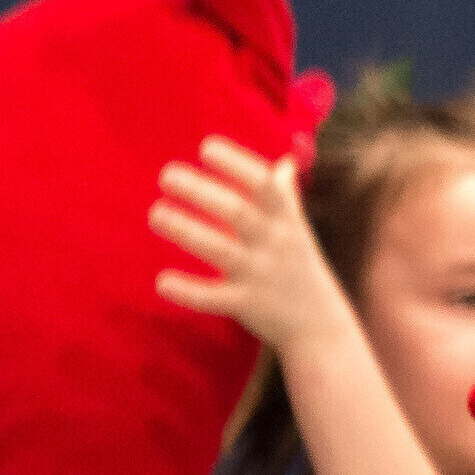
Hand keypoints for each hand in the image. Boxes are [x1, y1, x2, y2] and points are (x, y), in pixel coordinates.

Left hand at [151, 137, 351, 351]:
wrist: (319, 326)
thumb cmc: (299, 266)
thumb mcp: (298, 228)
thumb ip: (285, 194)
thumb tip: (286, 160)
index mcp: (285, 220)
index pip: (263, 184)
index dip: (236, 164)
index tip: (206, 148)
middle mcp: (274, 243)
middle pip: (237, 212)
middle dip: (201, 192)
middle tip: (166, 176)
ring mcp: (261, 276)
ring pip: (222, 251)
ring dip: (187, 231)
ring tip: (155, 215)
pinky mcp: (247, 306)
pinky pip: (215, 298)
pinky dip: (189, 291)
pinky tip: (161, 282)